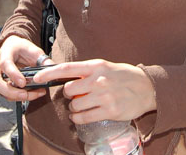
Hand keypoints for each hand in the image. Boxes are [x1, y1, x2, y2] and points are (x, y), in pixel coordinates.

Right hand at [0, 35, 51, 101]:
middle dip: (10, 92)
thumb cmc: (22, 48)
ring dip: (15, 96)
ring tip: (34, 95)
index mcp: (6, 52)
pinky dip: (16, 96)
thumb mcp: (34, 50)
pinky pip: (4, 93)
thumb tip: (53, 70)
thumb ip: (42, 60)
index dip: (13, 74)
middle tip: (25, 95)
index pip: (5, 64)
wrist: (13, 47)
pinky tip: (30, 94)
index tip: (23, 83)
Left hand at [32, 59, 155, 123]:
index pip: (67, 69)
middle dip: (69, 95)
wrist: (147, 87)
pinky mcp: (109, 111)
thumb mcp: (106, 67)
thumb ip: (87, 72)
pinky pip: (84, 118)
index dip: (50, 73)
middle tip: (76, 95)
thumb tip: (66, 78)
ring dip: (74, 108)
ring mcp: (104, 96)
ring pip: (75, 106)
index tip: (38, 77)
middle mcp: (99, 80)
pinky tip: (82, 115)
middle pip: (69, 90)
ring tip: (82, 106)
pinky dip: (78, 118)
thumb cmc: (124, 76)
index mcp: (96, 66)